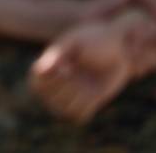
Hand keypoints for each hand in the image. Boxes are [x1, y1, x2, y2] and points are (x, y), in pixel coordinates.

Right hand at [30, 9, 155, 122]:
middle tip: (78, 71)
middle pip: (50, 99)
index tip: (66, 67)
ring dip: (77, 98)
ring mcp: (73, 94)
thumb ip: (57, 56)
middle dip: (65, 87)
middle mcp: (59, 83)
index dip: (48, 80)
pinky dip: (86, 107)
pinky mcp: (89, 103)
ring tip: (87, 83)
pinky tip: (94, 94)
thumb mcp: (75, 43)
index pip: (36, 84)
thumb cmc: (93, 39)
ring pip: (65, 110)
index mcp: (50, 66)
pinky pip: (80, 116)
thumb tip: (39, 71)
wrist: (119, 48)